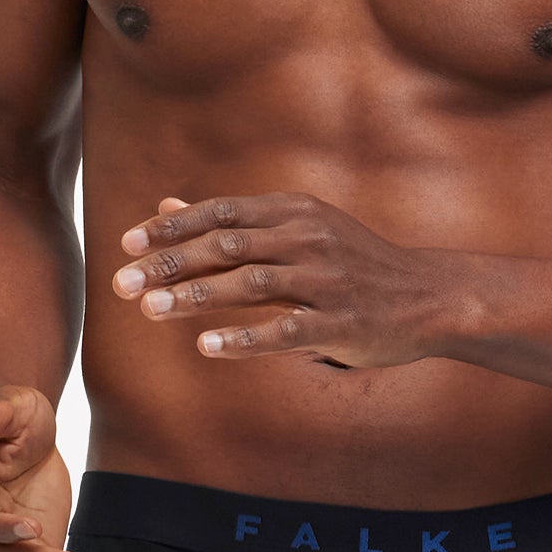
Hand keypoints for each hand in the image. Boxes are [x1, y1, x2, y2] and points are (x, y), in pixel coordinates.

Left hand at [109, 194, 465, 369]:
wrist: (428, 296)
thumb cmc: (352, 264)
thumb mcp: (297, 230)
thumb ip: (232, 221)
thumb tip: (166, 204)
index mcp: (293, 211)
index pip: (220, 212)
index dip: (171, 227)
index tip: (126, 245)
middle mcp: (308, 238)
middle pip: (227, 244)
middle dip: (170, 263)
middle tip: (122, 284)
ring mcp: (327, 280)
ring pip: (251, 283)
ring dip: (197, 297)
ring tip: (152, 311)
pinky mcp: (342, 322)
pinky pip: (286, 329)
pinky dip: (244, 338)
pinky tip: (206, 347)